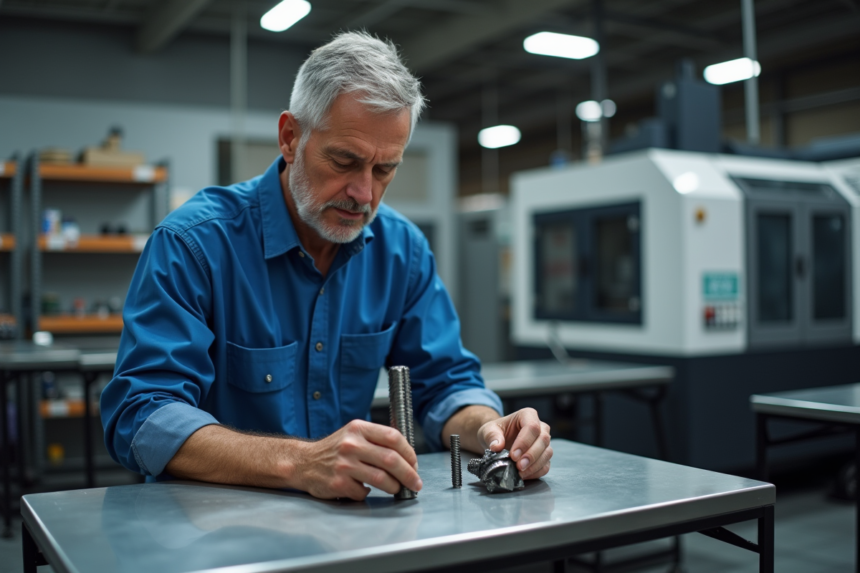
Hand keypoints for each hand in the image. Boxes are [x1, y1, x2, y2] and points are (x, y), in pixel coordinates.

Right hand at [294, 420, 422, 500]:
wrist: (304, 462)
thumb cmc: (334, 450)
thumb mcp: (353, 434)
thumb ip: (377, 439)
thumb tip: (407, 456)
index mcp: (358, 428)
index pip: (393, 437)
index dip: (409, 452)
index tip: (415, 463)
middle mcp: (351, 444)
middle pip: (391, 460)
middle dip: (409, 474)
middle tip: (415, 483)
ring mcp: (344, 464)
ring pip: (381, 479)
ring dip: (394, 486)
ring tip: (396, 488)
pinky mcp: (338, 483)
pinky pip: (364, 492)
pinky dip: (368, 493)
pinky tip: (364, 489)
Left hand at [477, 408, 551, 479]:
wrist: (498, 440)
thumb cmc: (495, 432)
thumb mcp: (488, 430)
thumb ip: (491, 436)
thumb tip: (496, 446)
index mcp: (527, 415)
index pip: (532, 426)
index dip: (524, 442)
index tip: (513, 455)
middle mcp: (540, 427)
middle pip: (543, 440)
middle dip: (531, 455)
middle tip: (518, 466)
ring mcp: (544, 442)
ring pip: (547, 453)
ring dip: (535, 465)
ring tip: (520, 472)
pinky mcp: (543, 456)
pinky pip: (546, 465)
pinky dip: (536, 472)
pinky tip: (524, 475)